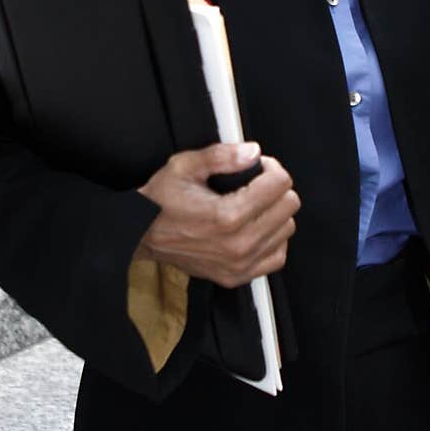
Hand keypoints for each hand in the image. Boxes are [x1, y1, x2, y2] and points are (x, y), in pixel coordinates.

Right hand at [134, 142, 299, 287]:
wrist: (141, 234)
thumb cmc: (160, 201)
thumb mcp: (185, 166)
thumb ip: (222, 156)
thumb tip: (253, 153)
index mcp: (227, 216)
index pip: (279, 184)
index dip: (271, 167)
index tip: (258, 166)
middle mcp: (238, 244)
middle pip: (288, 207)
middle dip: (276, 188)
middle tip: (257, 182)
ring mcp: (239, 264)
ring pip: (286, 231)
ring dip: (276, 213)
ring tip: (255, 204)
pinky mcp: (236, 277)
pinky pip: (276, 258)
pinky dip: (273, 240)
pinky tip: (258, 227)